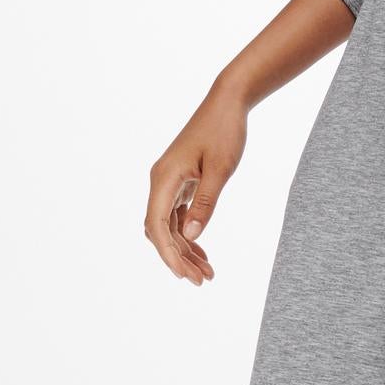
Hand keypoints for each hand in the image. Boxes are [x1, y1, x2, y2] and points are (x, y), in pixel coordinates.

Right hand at [144, 83, 247, 283]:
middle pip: (160, 230)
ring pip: (169, 226)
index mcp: (164, 178)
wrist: (228, 103)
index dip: (168, 254)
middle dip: (177, 258)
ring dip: (184, 250)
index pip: (157, 225)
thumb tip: (191, 236)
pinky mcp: (181, 182)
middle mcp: (160, 181)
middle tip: (202, 281)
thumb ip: (206, 203)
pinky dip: (189, 236)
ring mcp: (169, 182)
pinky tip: (202, 254)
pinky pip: (178, 216)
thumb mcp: (220, 169)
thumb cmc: (225, 131)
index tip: (185, 275)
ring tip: (206, 274)